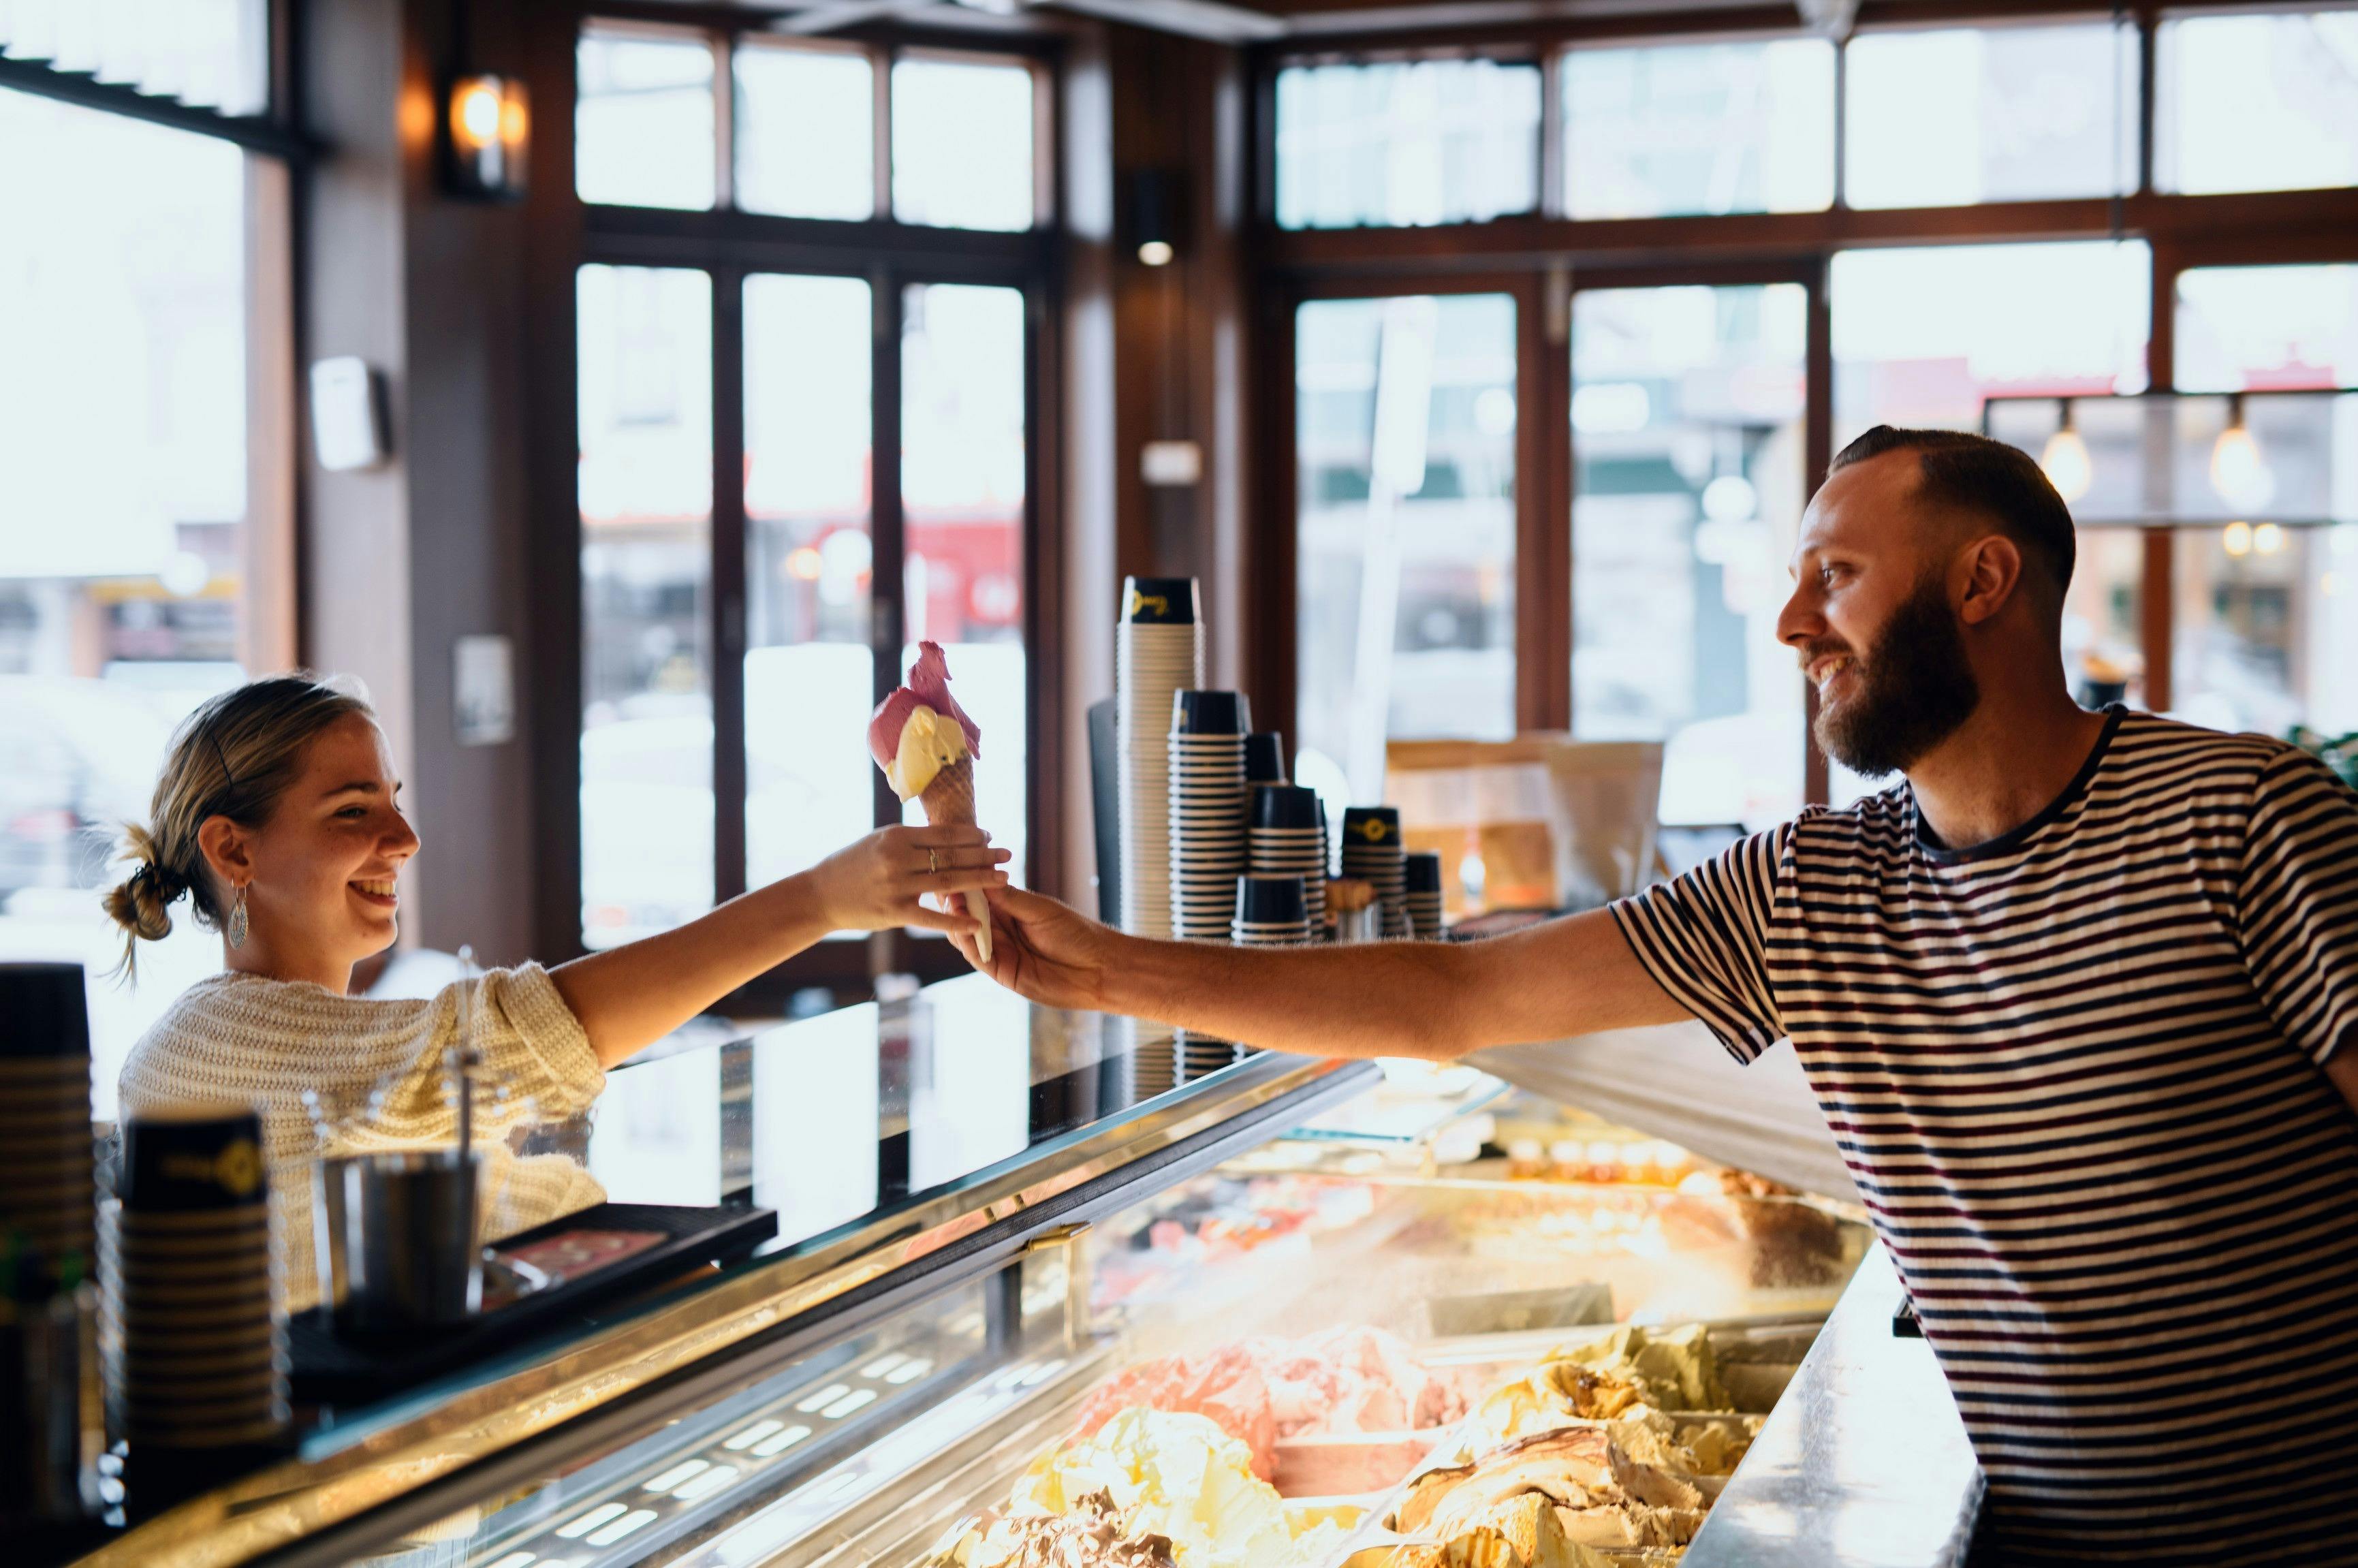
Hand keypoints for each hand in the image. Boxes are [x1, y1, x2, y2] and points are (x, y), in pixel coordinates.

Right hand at [804, 825, 1009, 936]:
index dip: (971, 835)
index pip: (943, 834)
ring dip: (979, 879)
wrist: (819, 895)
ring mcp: (896, 886)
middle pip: (951, 856)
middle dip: (983, 855)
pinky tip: (978, 922)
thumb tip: (949, 835)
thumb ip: (911, 841)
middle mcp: (897, 858)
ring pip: (948, 882)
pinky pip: (931, 918)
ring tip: (1003, 878)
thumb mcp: (879, 842)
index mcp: (895, 836)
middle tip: (1008, 854)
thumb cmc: (853, 865)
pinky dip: (956, 921)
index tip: (990, 836)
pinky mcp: (893, 912)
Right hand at [949, 885, 1117, 1010]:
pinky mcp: (1003, 973)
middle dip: (956, 903)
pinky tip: (965, 931)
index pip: (980, 896)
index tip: (954, 871)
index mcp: (1011, 910)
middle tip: (946, 890)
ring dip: (959, 923)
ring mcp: (1001, 953)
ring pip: (968, 937)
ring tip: (953, 908)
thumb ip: (1009, 898)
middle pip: (968, 916)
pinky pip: (979, 958)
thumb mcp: (1040, 910)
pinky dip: (969, 944)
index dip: (966, 886)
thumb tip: (983, 875)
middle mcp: (1002, 931)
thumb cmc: (1076, 933)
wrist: (1099, 967)